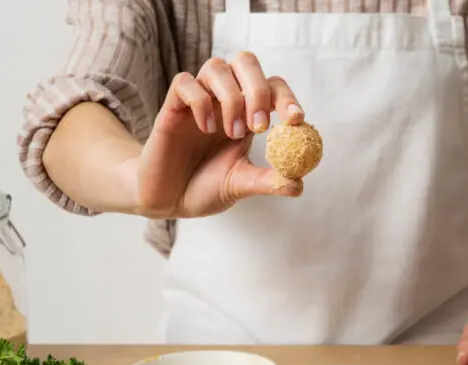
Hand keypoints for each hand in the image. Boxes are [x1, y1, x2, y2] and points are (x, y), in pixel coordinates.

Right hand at [135, 51, 304, 217]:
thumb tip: (299, 185)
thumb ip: (269, 182)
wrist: (169, 200)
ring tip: (232, 133)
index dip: (286, 98)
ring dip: (231, 98)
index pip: (272, 86)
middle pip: (246, 62)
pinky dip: (199, 101)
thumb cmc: (206, 188)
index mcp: (248, 113)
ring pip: (216, 67)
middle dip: (258, 90)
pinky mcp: (172, 107)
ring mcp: (198, 100)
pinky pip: (185, 83)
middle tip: (260, 126)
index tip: (295, 120)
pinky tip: (205, 128)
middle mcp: (224, 100)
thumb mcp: (242, 185)